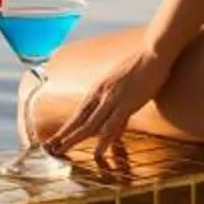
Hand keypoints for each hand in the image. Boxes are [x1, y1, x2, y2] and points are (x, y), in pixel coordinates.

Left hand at [42, 45, 172, 166]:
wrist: (154, 52)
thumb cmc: (141, 66)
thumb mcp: (124, 84)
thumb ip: (118, 104)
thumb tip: (116, 124)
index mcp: (99, 88)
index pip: (79, 111)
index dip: (68, 126)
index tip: (57, 137)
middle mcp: (101, 93)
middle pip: (79, 118)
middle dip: (64, 134)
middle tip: (50, 147)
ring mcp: (112, 99)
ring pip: (90, 124)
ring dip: (74, 138)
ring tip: (61, 150)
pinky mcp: (126, 103)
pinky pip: (111, 125)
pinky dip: (103, 140)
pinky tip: (97, 151)